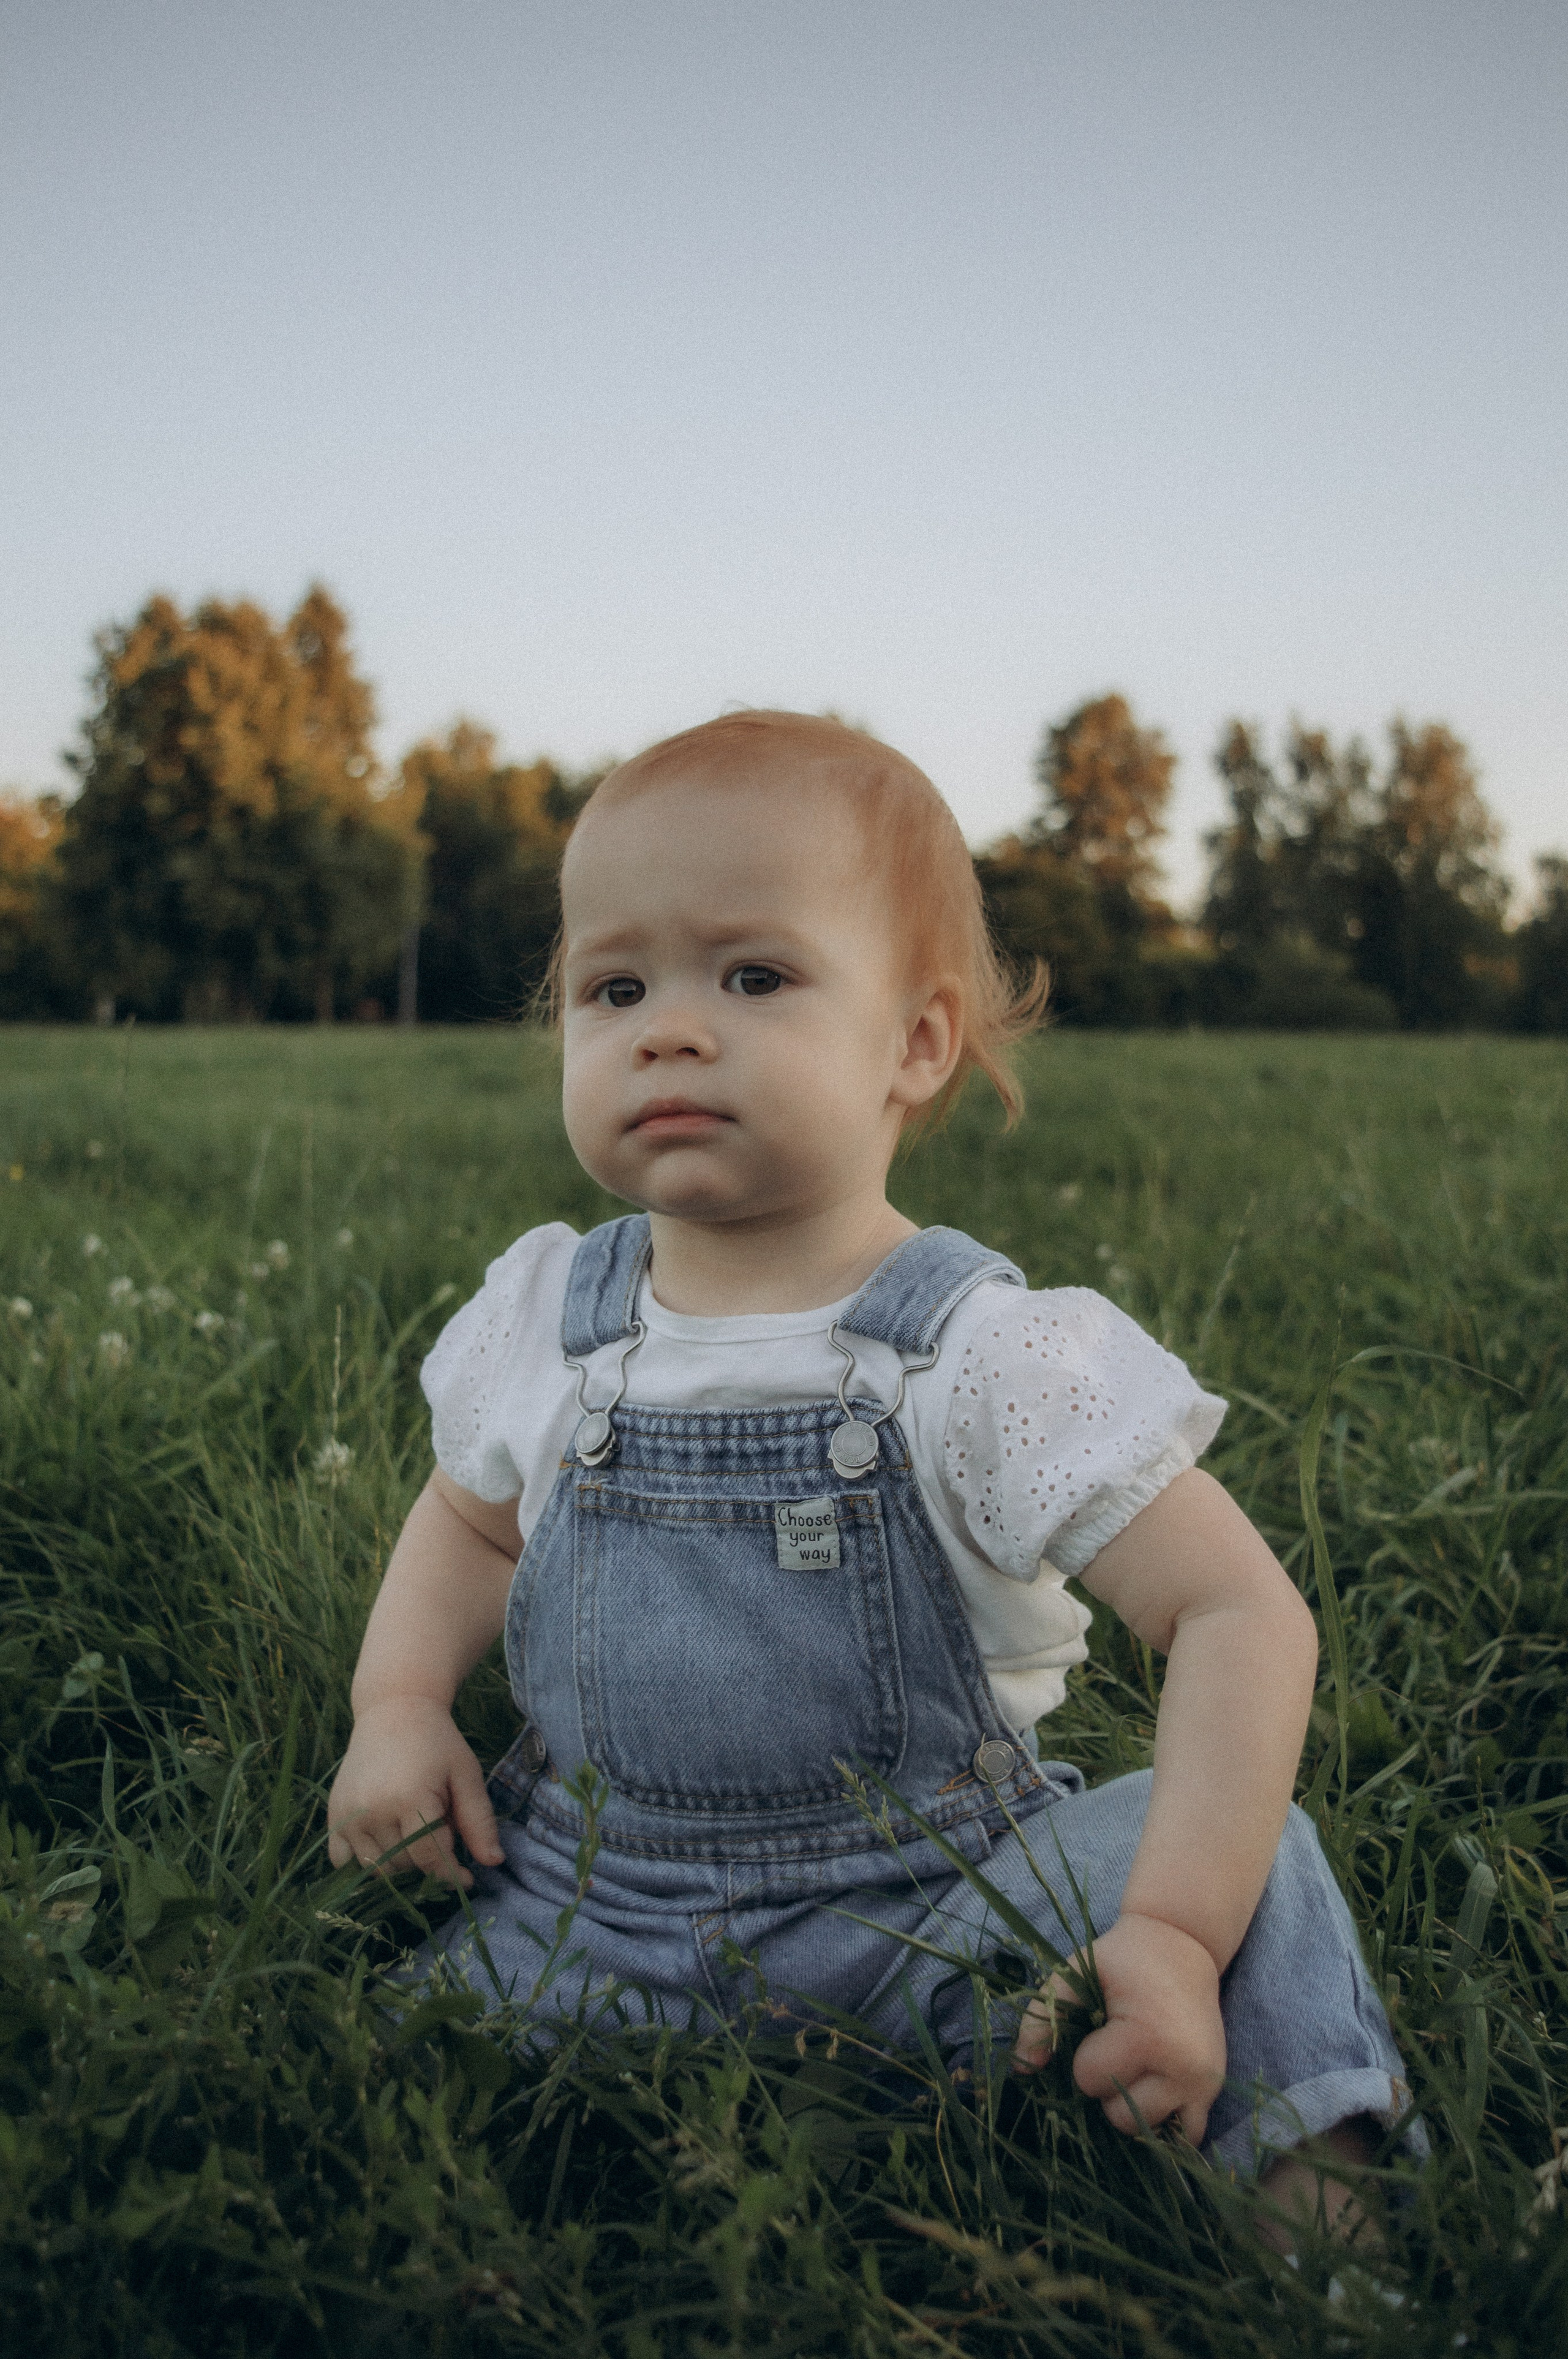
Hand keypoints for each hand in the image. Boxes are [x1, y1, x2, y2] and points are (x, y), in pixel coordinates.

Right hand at [326, 1695, 503, 1887]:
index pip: (430, 1859)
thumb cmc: (437, 1742)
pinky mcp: (333, 1813)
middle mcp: (373, 1810)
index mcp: (410, 1799)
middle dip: (427, 1861)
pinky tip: (384, 1844)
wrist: (394, 1710)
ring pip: (376, 1868)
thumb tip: (494, 1863)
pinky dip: (363, 1863)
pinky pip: (341, 1860)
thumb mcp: (466, 1775)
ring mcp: (348, 1813)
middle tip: (440, 1830)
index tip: (468, 1878)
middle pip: (404, 1865)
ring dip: (400, 1863)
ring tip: (414, 1832)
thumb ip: (479, 1821)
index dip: (451, 1875)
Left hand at [1012, 1909, 1225, 2144]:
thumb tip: (1022, 2070)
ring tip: (1136, 2069)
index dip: (1083, 2057)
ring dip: (1133, 2107)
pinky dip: (1166, 2123)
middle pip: (1120, 2117)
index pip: (1089, 2080)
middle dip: (1107, 2089)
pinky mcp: (1214, 2088)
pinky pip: (1188, 2135)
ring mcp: (1203, 2082)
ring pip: (1149, 2131)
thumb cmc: (1123, 1959)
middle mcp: (1182, 2067)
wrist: (1183, 1943)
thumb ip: (1042, 2017)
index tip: (1098, 2029)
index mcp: (1146, 2036)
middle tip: (1117, 2051)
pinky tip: (1153, 2094)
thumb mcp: (1073, 1972)